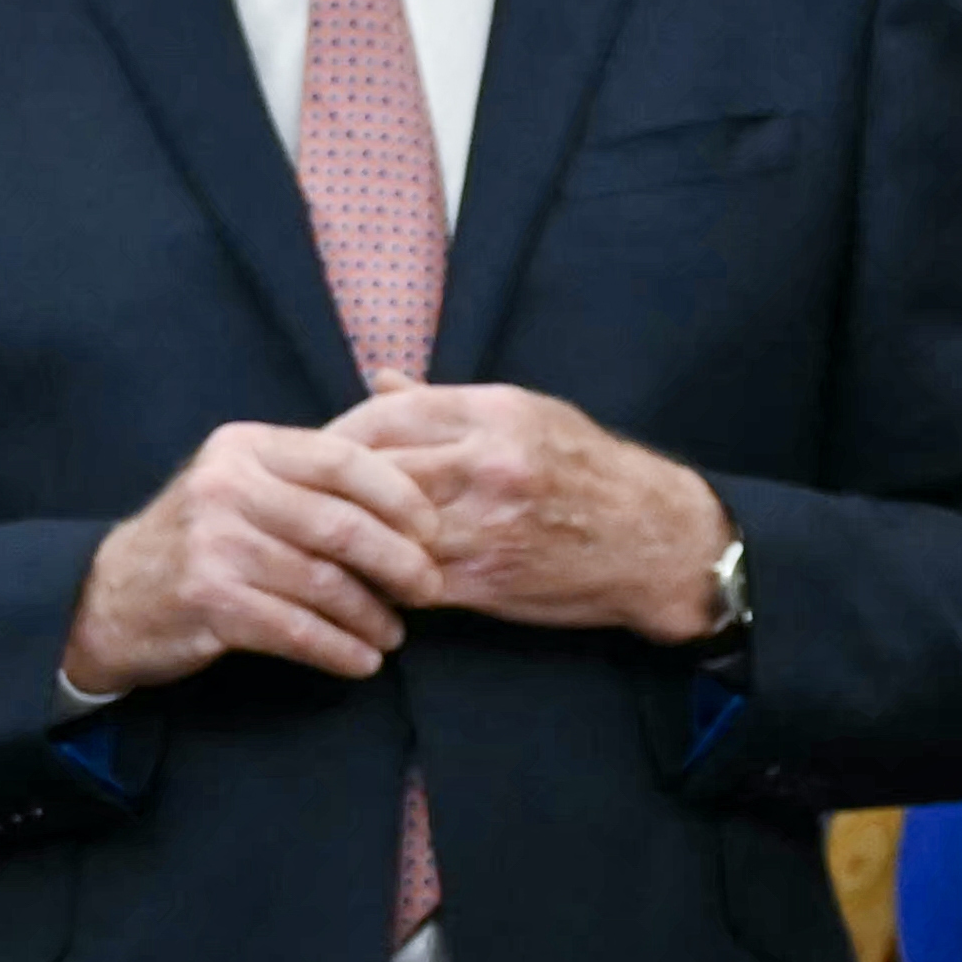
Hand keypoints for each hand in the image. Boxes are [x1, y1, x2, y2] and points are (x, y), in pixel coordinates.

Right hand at [63, 419, 441, 691]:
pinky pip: (295, 629)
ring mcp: (212, 544)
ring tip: (392, 633)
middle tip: (428, 589)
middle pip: (342, 525)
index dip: (401, 495)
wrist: (107, 599)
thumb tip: (413, 487)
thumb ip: (304, 475)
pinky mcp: (207, 600)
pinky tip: (360, 660)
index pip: (344, 459)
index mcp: (244, 447)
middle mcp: (225, 487)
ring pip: (323, 583)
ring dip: (371, 616)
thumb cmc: (197, 542)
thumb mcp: (238, 484)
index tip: (433, 530)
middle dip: (400, 563)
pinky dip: (337, 649)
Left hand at [350, 382, 735, 638]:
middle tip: (303, 500)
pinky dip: (378, 580)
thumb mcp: (531, 413)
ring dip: (346, 538)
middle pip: (374, 471)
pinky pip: (409, 581)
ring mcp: (487, 524)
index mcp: (495, 413)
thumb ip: (447, 402)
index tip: (313, 452)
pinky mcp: (488, 580)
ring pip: (384, 529)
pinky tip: (359, 578)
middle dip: (329, 488)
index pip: (385, 417)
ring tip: (319, 539)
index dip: (337, 435)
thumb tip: (378, 380)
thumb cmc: (590, 470)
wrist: (657, 540)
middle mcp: (489, 464)